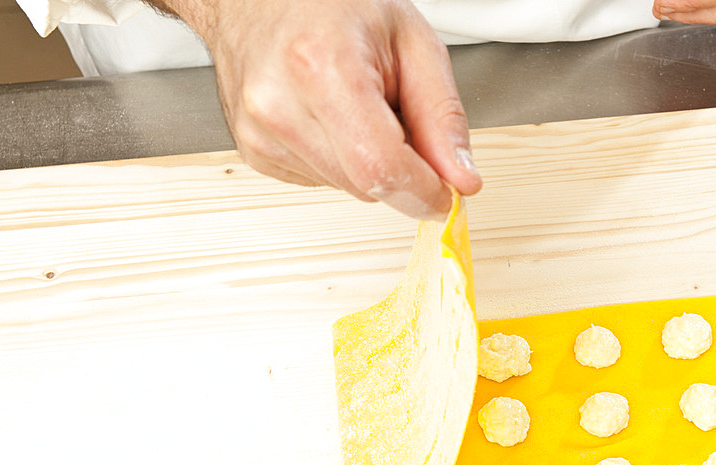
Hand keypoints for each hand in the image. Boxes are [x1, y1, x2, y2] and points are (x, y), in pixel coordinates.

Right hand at [152, 0, 481, 218]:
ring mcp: (259, 132)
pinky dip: (340, 159)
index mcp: (322, 67)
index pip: (381, 168)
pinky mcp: (254, 151)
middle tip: (398, 116)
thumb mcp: (412, 43)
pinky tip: (332, 118)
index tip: (447, 194)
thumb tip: (461, 179)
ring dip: (368, 161)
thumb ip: (442, 117)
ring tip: (358, 106)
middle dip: (400, 167)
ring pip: (347, 188)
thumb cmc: (334, 6)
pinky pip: (321, 181)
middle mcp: (279, 104)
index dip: (424, 191)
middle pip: (367, 184)